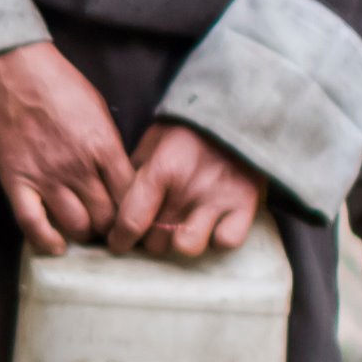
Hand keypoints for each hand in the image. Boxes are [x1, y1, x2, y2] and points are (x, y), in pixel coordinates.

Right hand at [0, 42, 134, 254]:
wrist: (13, 69)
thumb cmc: (58, 83)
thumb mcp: (98, 110)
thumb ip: (109, 145)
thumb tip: (117, 174)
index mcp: (104, 147)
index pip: (131, 196)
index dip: (135, 212)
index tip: (133, 216)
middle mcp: (79, 167)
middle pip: (106, 216)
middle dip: (111, 227)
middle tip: (108, 227)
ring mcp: (46, 176)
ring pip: (75, 224)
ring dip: (83, 233)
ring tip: (83, 230)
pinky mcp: (16, 180)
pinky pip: (32, 222)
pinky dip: (46, 240)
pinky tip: (55, 245)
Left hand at [106, 121, 266, 258]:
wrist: (236, 114)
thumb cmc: (186, 131)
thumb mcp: (150, 145)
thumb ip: (134, 176)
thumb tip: (115, 208)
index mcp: (160, 172)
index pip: (131, 222)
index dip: (120, 240)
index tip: (118, 243)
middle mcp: (188, 190)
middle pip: (157, 240)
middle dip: (149, 239)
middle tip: (152, 229)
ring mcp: (218, 199)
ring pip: (188, 247)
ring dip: (179, 243)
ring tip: (178, 230)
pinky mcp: (246, 204)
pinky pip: (226, 241)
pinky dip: (216, 239)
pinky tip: (210, 227)